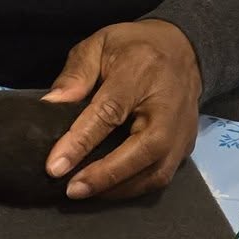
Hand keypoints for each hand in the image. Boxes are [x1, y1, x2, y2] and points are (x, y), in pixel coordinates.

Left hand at [43, 21, 200, 199]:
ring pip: (158, 170)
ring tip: (85, 193)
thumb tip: (51, 105)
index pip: (109, 113)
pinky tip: (108, 190)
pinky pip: (163, 174)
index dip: (81, 142)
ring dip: (120, 188)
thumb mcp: (98, 45)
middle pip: (144, 149)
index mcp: (141, 73)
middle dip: (106, 175)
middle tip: (72, 190)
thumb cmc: (133, 47)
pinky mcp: (187, 142)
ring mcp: (183, 126)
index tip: (55, 167)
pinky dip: (135, 187)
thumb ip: (75, 74)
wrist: (184, 46)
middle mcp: (168, 104)